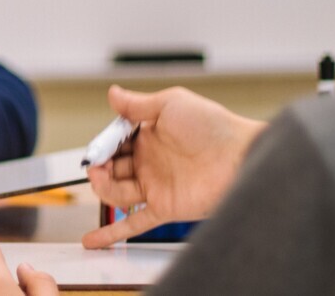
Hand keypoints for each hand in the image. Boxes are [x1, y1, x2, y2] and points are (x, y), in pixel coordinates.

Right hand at [81, 85, 265, 248]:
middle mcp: (149, 163)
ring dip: (102, 188)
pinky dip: (112, 233)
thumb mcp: (171, 104)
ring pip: (116, 193)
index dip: (102, 145)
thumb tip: (112, 94)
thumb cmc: (213, 127)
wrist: (242, 157)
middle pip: (111, 168)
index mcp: (148, 137)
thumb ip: (137, 104)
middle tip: (97, 165)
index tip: (98, 147)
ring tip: (100, 180)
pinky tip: (92, 240)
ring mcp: (155, 186)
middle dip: (98, 166)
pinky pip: (134, 223)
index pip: (113, 143)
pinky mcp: (164, 208)